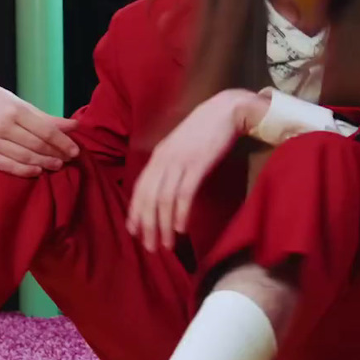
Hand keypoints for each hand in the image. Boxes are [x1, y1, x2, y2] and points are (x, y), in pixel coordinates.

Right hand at [0, 82, 79, 176]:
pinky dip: (23, 170)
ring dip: (43, 163)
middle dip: (55, 154)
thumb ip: (46, 118)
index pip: (45, 130)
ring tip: (57, 165)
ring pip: (23, 157)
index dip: (62, 142)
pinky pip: (5, 166)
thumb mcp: (20, 104)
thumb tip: (74, 126)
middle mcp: (1, 125)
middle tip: (68, 159)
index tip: (75, 150)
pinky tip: (37, 171)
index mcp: (14, 110)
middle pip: (36, 145)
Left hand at [126, 89, 268, 250]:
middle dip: (147, 226)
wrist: (225, 111)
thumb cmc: (204, 131)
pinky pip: (184, 193)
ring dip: (164, 225)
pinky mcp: (197, 164)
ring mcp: (179, 161)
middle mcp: (163, 159)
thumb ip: (169, 166)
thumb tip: (163, 191)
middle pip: (148, 198)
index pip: (139, 189)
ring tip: (167, 244)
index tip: (134, 232)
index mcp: (157, 156)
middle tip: (151, 247)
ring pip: (164, 199)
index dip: (135, 212)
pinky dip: (180, 212)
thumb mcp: (179, 148)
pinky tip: (181, 228)